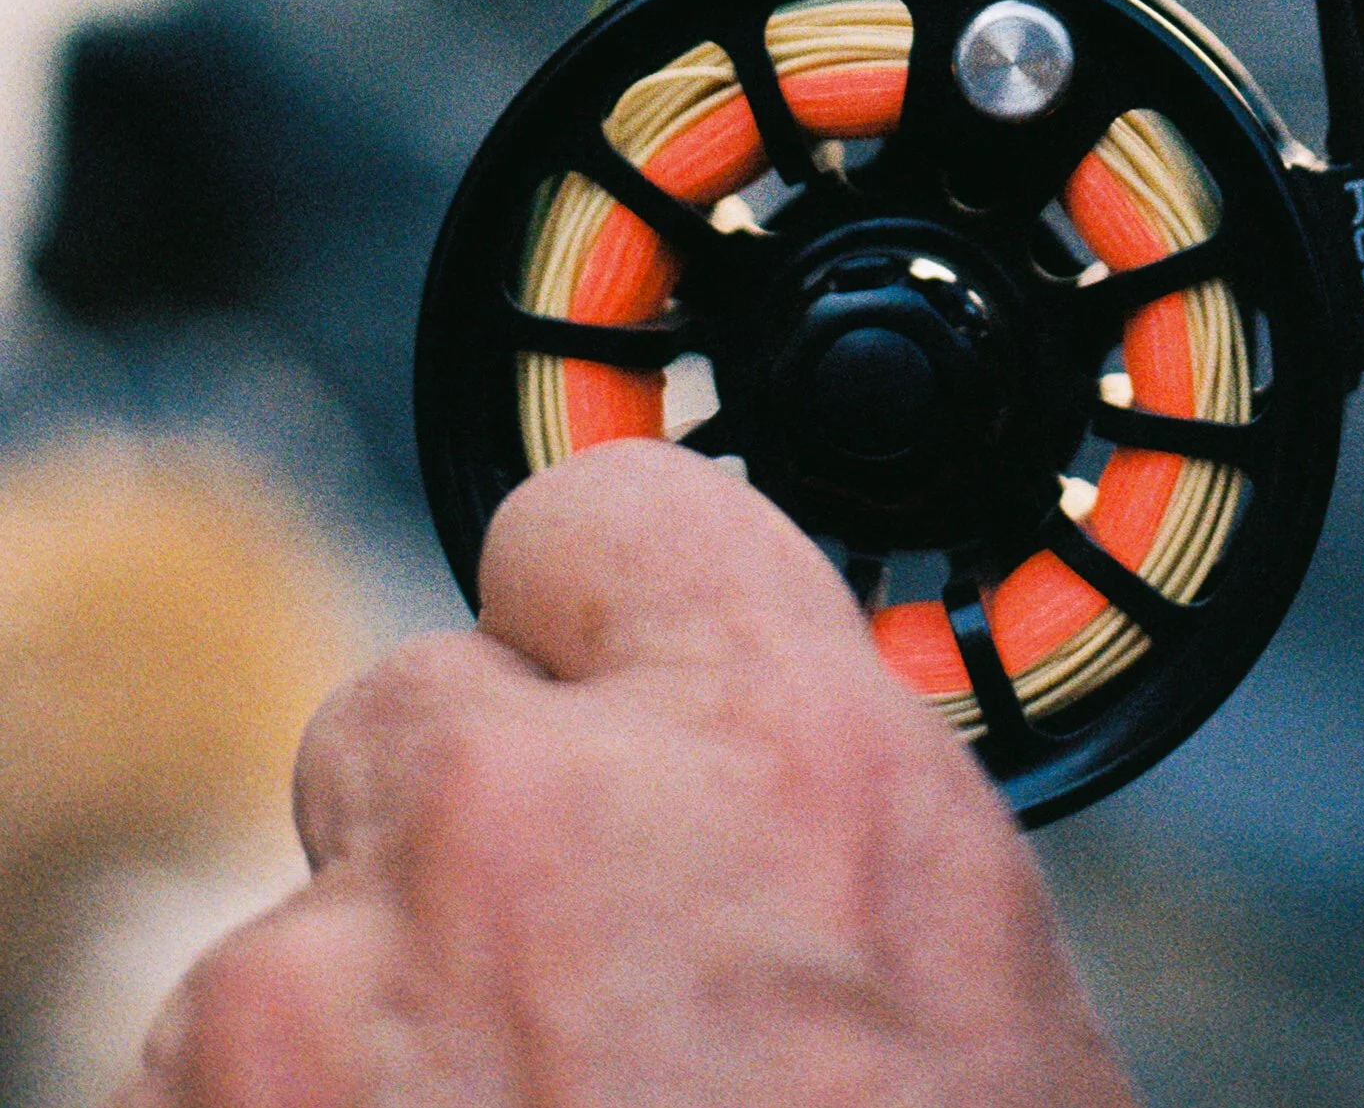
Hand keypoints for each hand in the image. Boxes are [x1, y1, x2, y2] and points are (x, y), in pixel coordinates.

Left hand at [120, 443, 1134, 1107]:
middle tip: (567, 1014)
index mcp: (775, 744)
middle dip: (469, 842)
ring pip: (290, 927)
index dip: (601, 625)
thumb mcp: (967, 985)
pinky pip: (197, 1095)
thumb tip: (718, 774)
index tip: (604, 693)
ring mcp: (335, 988)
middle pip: (411, 713)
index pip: (596, 512)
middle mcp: (538, 816)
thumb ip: (808, 810)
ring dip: (361, 1030)